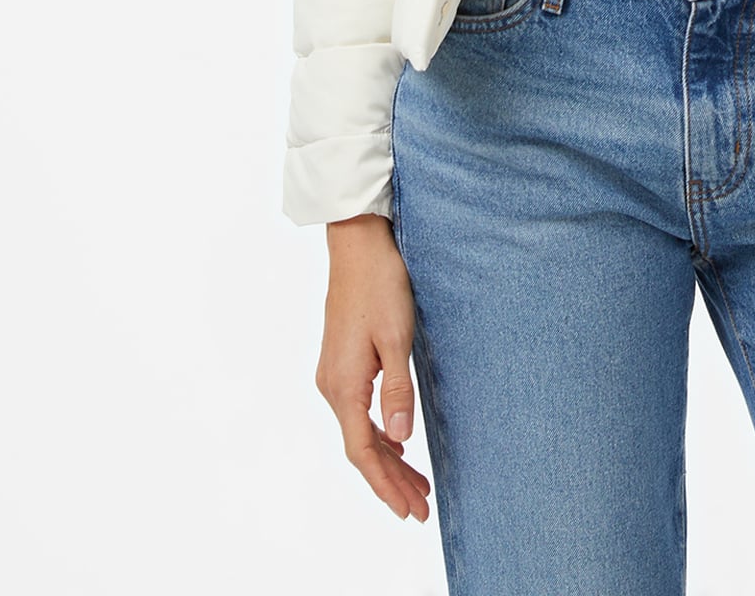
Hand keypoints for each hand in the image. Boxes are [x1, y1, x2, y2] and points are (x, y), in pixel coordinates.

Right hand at [315, 213, 430, 520]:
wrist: (358, 243)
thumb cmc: (380, 284)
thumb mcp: (397, 336)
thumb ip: (398, 389)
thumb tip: (399, 438)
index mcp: (343, 386)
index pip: (363, 453)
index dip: (387, 485)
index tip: (410, 510)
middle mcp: (332, 386)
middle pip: (362, 448)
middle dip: (392, 480)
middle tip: (422, 507)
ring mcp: (334, 374)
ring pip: (361, 431)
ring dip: (389, 459)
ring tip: (417, 484)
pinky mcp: (342, 361)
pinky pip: (359, 412)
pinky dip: (380, 434)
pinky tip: (398, 442)